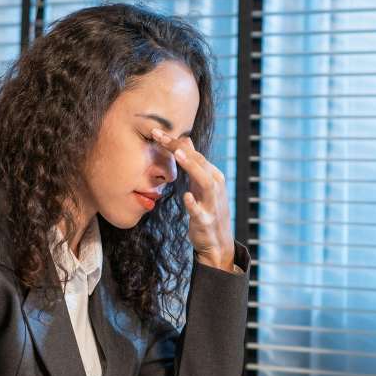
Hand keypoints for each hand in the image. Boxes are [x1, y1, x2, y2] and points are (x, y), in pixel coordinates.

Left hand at [152, 128, 235, 270]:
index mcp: (213, 177)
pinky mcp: (205, 221)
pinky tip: (186, 196)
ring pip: (205, 182)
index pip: (195, 154)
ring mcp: (211, 204)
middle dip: (180, 148)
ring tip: (178, 155)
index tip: (157, 132)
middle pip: (200, 162)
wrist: (218, 244)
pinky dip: (193, 203)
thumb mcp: (202, 185)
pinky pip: (199, 211)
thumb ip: (194, 164)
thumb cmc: (208, 211)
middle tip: (160, 136)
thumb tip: (185, 140)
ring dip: (192, 167)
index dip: (177, 142)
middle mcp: (215, 187)